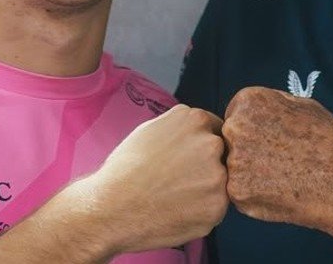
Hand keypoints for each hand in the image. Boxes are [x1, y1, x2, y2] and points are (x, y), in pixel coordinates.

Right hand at [79, 104, 228, 254]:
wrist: (111, 206)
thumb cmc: (125, 170)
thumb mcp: (152, 130)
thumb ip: (182, 128)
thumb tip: (201, 133)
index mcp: (196, 120)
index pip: (216, 131)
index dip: (201, 148)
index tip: (187, 161)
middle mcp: (211, 143)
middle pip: (221, 156)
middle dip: (205, 167)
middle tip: (177, 181)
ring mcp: (217, 176)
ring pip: (219, 184)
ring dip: (204, 191)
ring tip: (173, 197)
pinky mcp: (217, 207)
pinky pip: (215, 209)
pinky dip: (200, 213)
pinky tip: (175, 211)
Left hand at [222, 87, 332, 258]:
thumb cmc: (328, 140)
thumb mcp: (300, 104)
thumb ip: (268, 105)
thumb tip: (250, 112)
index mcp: (248, 101)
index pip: (236, 115)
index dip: (254, 131)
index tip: (273, 141)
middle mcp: (235, 127)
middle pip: (230, 140)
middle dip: (247, 150)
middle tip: (277, 161)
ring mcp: (234, 161)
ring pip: (233, 168)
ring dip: (250, 174)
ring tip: (282, 177)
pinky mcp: (238, 191)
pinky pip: (239, 192)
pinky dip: (254, 195)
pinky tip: (279, 192)